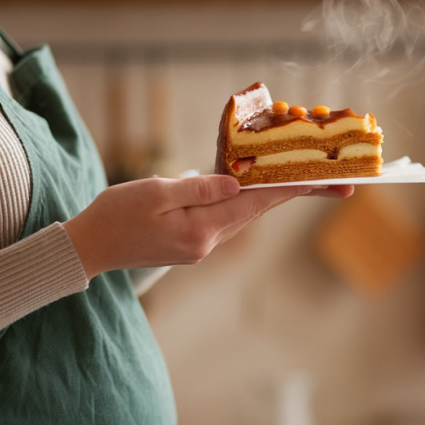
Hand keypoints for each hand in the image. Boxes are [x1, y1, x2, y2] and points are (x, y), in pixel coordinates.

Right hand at [63, 175, 345, 279]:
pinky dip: (241, 199)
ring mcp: (199, 245)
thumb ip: (198, 188)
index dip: (294, 188)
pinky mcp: (190, 243)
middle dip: (294, 191)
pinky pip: (224, 217)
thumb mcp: (154, 192)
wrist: (89, 248)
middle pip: (258, 210)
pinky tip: (249, 185)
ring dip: (269, 194)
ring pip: (242, 214)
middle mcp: (207, 242)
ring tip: (299, 176)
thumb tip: (238, 182)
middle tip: (335, 181)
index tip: (329, 181)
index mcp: (201, 229)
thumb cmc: (115, 215)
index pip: (257, 202)